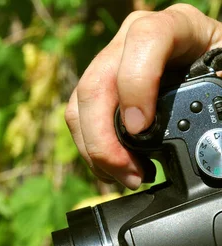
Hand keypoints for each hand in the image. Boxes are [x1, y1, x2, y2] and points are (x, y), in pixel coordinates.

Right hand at [65, 4, 221, 188]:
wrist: (211, 70)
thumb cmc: (220, 68)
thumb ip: (219, 88)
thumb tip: (204, 121)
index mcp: (173, 26)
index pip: (143, 41)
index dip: (136, 84)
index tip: (140, 128)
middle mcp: (131, 41)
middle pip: (96, 85)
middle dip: (104, 139)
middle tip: (130, 173)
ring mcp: (109, 65)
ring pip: (79, 107)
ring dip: (95, 151)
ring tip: (124, 176)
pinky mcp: (98, 90)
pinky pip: (80, 120)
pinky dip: (92, 150)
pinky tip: (114, 168)